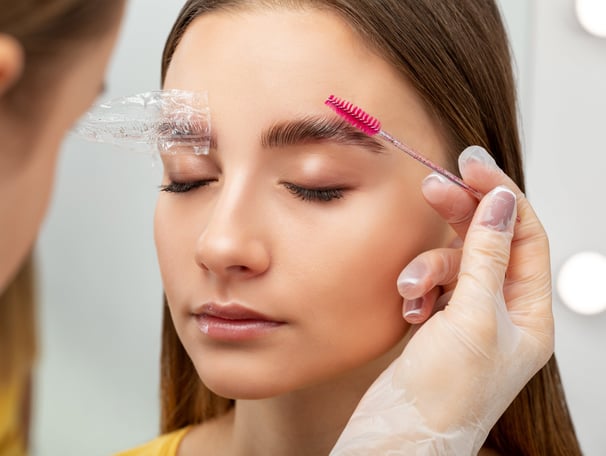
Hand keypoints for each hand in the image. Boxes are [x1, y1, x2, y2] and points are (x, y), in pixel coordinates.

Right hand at [330, 146, 553, 454]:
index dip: (502, 197)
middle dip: (460, 216)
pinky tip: (409, 309)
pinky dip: (418, 289)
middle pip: (489, 243)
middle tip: (434, 186)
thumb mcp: (473, 319)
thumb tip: (500, 202)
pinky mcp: (439, 325)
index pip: (526, 237)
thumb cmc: (444, 398)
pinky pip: (432, 286)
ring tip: (410, 289)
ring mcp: (470, 319)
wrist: (399, 438)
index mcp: (531, 316)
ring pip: (454, 265)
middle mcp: (504, 314)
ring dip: (428, 269)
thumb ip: (486, 256)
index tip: (474, 166)